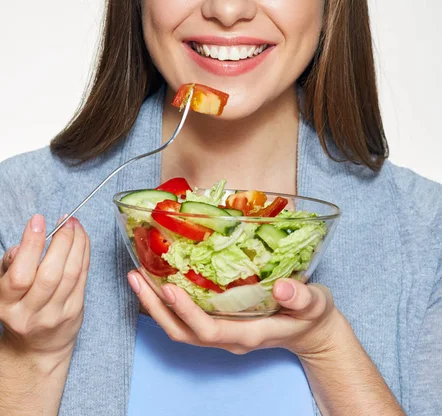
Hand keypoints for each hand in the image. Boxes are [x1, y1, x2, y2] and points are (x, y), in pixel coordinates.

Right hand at [0, 214, 89, 369]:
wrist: (36, 345)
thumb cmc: (19, 305)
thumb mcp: (5, 286)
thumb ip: (11, 264)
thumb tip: (25, 245)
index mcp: (6, 305)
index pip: (20, 275)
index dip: (31, 244)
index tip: (38, 220)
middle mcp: (30, 313)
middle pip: (50, 274)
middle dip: (61, 241)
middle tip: (66, 220)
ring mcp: (55, 315)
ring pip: (71, 274)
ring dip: (77, 243)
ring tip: (75, 224)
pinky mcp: (75, 312)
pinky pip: (83, 277)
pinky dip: (84, 253)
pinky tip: (82, 238)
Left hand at [127, 271, 340, 357]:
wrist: (311, 332)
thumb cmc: (312, 316)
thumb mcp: (315, 304)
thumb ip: (302, 298)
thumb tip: (284, 288)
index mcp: (249, 334)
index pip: (209, 330)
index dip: (186, 312)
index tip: (168, 287)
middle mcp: (229, 338)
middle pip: (183, 332)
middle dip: (157, 307)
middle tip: (136, 276)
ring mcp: (222, 332)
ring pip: (180, 328)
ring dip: (156, 305)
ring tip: (137, 276)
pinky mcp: (220, 323)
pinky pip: (187, 318)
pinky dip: (168, 303)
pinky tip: (158, 280)